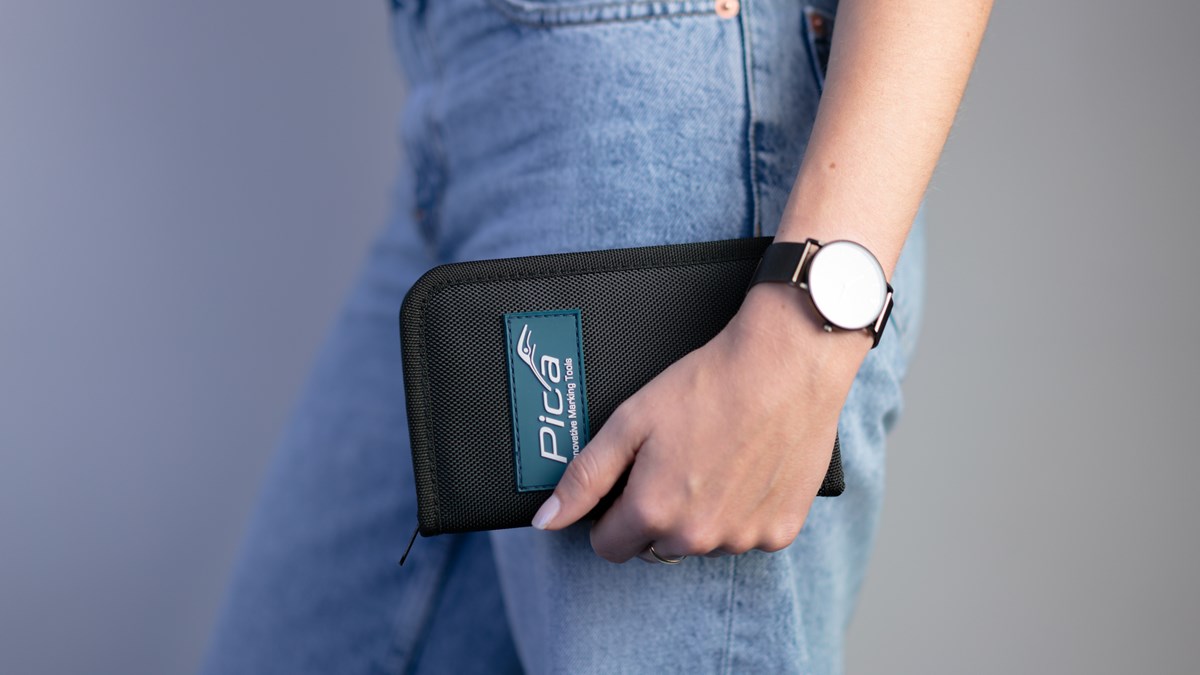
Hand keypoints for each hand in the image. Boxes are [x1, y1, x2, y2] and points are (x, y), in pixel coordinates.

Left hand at [530, 282, 872, 561]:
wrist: (787, 364)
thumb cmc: (708, 384)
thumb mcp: (630, 421)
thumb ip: (584, 477)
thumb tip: (546, 521)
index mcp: (654, 511)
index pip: (609, 545)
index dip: (610, 513)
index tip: (627, 482)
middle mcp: (698, 537)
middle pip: (656, 545)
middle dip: (655, 512)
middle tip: (674, 460)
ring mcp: (743, 537)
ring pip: (703, 541)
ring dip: (700, 513)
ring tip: (714, 457)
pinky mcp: (781, 530)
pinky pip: (747, 533)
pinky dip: (742, 509)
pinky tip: (746, 467)